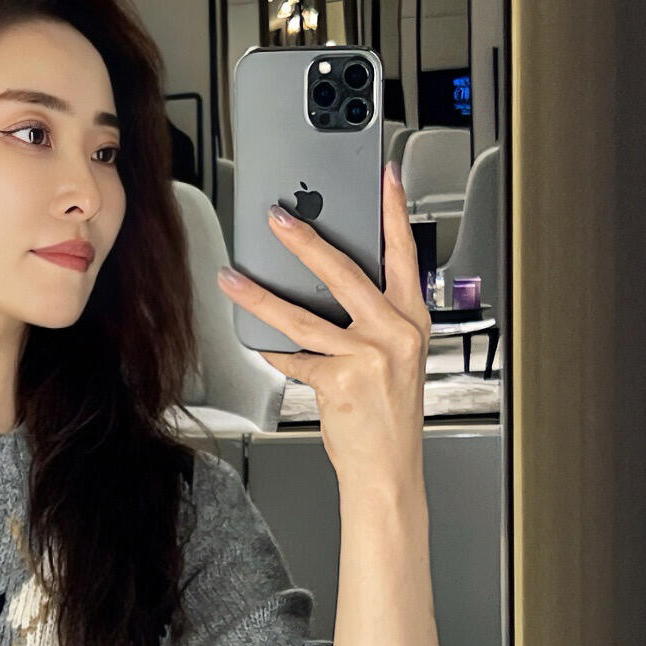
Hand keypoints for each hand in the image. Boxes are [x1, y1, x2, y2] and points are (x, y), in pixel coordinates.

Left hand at [217, 162, 431, 497]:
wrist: (387, 469)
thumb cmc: (387, 414)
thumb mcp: (394, 358)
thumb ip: (372, 321)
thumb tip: (324, 288)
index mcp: (412, 319)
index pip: (404, 253)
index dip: (393, 210)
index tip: (383, 176)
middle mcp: (394, 332)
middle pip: (344, 272)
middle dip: (304, 240)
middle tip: (276, 217)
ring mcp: (369, 356)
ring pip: (303, 316)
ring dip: (260, 296)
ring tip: (234, 278)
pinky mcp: (341, 381)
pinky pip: (294, 357)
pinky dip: (272, 350)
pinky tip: (255, 339)